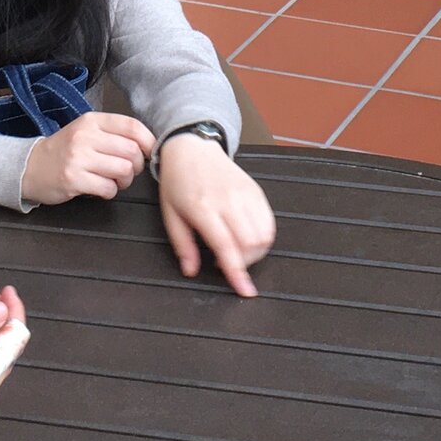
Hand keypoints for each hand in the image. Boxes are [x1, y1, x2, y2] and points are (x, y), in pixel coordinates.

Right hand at [21, 112, 154, 204]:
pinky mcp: (73, 179)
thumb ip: (113, 134)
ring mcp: (78, 158)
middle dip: (136, 166)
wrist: (31, 167)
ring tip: (113, 180)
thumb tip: (148, 145)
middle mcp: (85, 136)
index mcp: (92, 121)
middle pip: (131, 151)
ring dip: (124, 181)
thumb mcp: (86, 132)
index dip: (149, 142)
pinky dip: (110, 192)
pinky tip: (100, 188)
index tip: (149, 152)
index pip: (132, 126)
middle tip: (127, 171)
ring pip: (123, 170)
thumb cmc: (64, 151)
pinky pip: (108, 188)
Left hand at [155, 135, 274, 297]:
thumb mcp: (170, 215)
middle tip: (226, 261)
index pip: (226, 245)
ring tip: (236, 249)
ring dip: (255, 253)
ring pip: (265, 236)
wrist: (193, 149)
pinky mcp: (256, 191)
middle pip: (251, 244)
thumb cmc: (178, 183)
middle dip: (244, 263)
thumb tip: (190, 272)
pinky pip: (270, 223)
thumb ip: (183, 245)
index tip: (245, 291)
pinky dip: (264, 238)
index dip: (236, 272)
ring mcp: (245, 194)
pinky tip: (247, 238)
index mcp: (202, 208)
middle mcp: (228, 200)